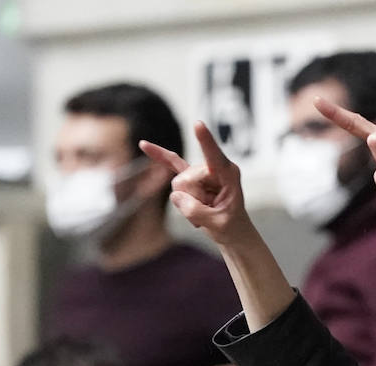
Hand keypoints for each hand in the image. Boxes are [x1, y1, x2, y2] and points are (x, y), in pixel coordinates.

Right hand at [142, 121, 251, 246]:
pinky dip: (158, 154)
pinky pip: (171, 163)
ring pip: (178, 184)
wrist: (232, 231)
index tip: (198, 124)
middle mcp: (214, 167)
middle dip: (191, 200)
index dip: (205, 141)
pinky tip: (144, 145)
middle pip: (186, 178)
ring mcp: (201, 171)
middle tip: (209, 212)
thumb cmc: (231, 226)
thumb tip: (175, 195)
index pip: (214, 155)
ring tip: (204, 211)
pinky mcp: (190, 176)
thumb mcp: (218, 224)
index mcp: (229, 174)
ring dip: (186, 203)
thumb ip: (196, 210)